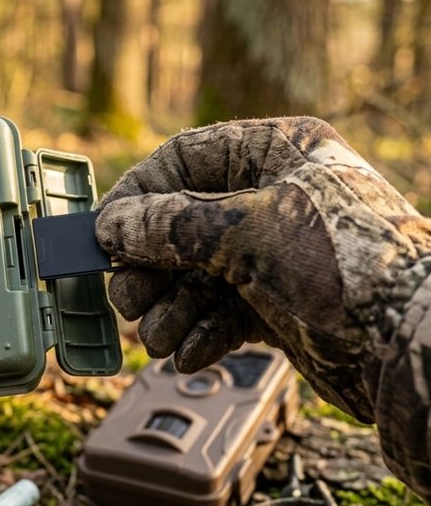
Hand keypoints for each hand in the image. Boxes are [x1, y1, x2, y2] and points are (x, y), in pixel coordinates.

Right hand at [95, 117, 429, 420]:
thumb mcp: (248, 233)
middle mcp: (271, 197)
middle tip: (127, 299)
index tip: (106, 231)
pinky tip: (190, 353)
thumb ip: (171, 227)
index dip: (139, 193)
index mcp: (274, 152)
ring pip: (197, 273)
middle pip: (182, 223)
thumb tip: (111, 226)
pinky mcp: (277, 301)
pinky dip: (201, 331)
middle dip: (151, 266)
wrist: (416, 351)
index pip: (184, 158)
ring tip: (156, 340)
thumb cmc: (347, 267)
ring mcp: (274, 252)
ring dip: (170, 308)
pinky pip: (220, 309)